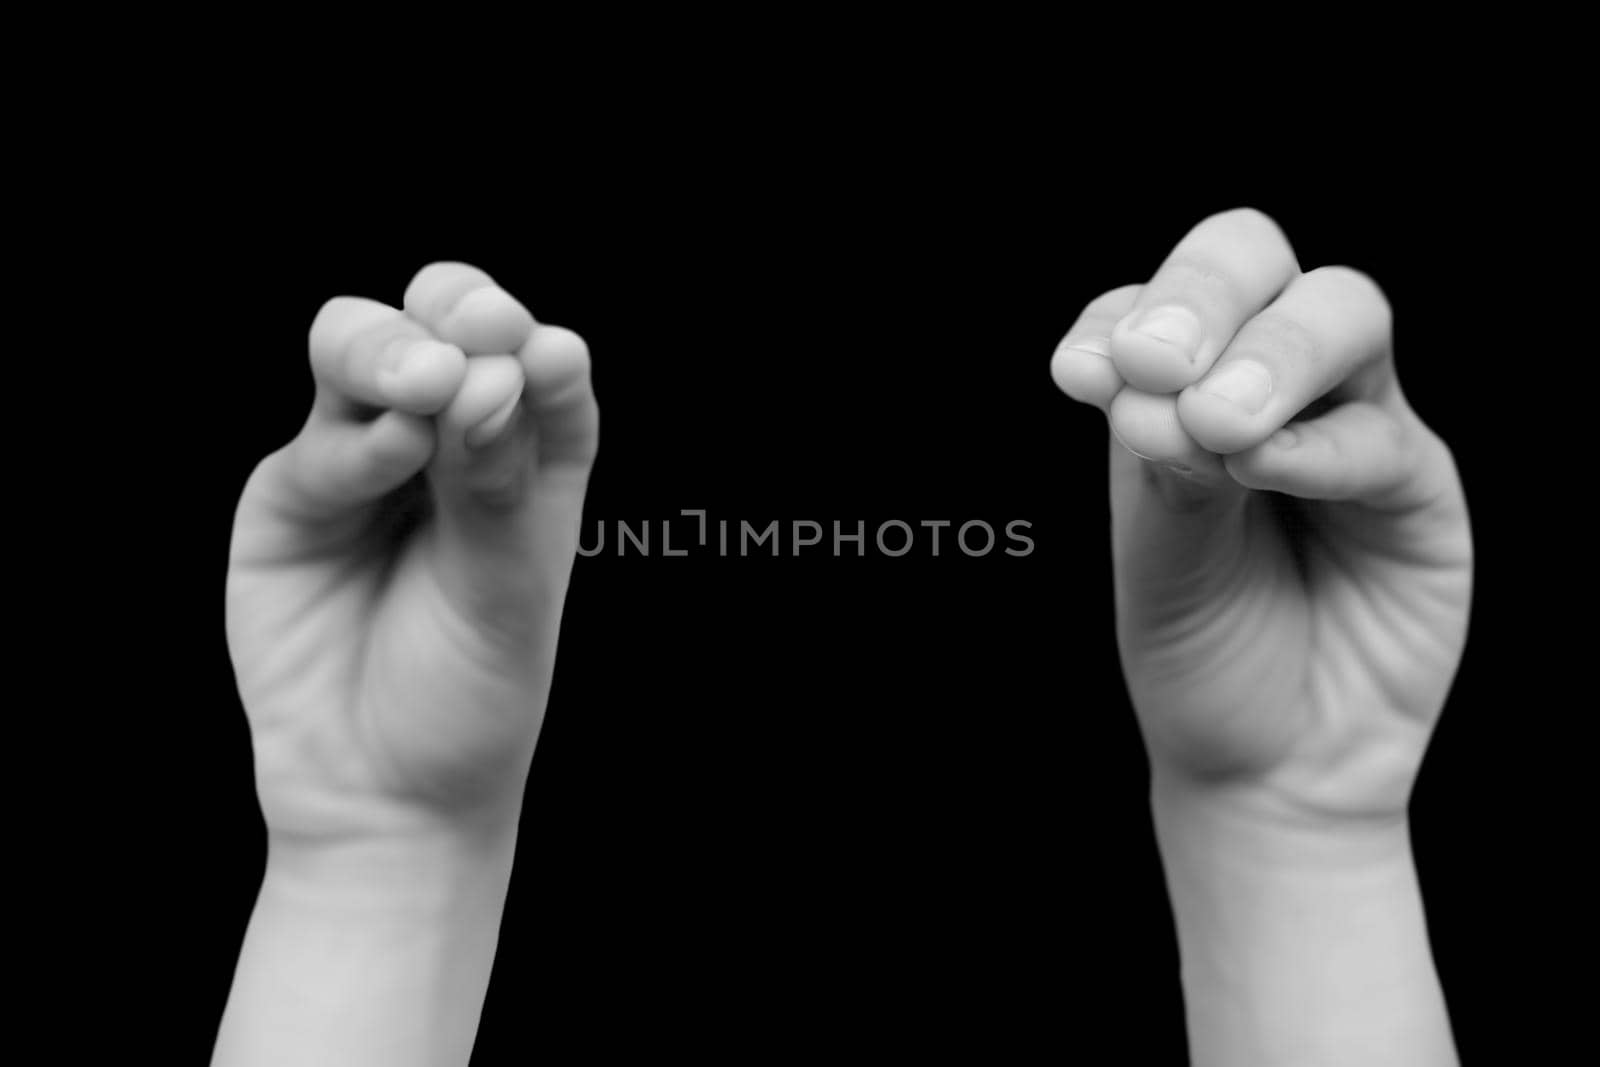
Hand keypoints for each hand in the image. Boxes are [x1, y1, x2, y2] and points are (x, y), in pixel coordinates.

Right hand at [226, 263, 598, 842]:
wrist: (384, 793)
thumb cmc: (470, 697)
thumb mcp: (507, 594)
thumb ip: (494, 486)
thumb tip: (488, 373)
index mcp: (528, 458)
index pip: (542, 369)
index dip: (541, 350)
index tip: (549, 356)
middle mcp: (447, 444)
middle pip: (442, 330)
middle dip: (457, 316)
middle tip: (478, 331)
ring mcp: (366, 462)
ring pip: (362, 353)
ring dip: (395, 348)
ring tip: (431, 378)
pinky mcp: (292, 498)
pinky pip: (320, 445)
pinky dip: (360, 440)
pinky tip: (396, 451)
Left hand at [1051, 208, 1471, 824]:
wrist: (1271, 766)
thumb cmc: (1199, 655)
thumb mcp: (1157, 567)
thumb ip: (1161, 478)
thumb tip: (1152, 391)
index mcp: (1178, 390)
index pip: (1156, 301)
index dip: (1122, 315)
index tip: (1078, 376)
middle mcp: (1264, 383)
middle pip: (1257, 264)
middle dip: (1204, 294)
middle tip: (1154, 362)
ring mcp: (1349, 421)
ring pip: (1342, 313)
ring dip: (1272, 355)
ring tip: (1217, 423)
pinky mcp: (1417, 483)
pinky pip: (1381, 434)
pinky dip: (1317, 446)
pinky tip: (1263, 469)